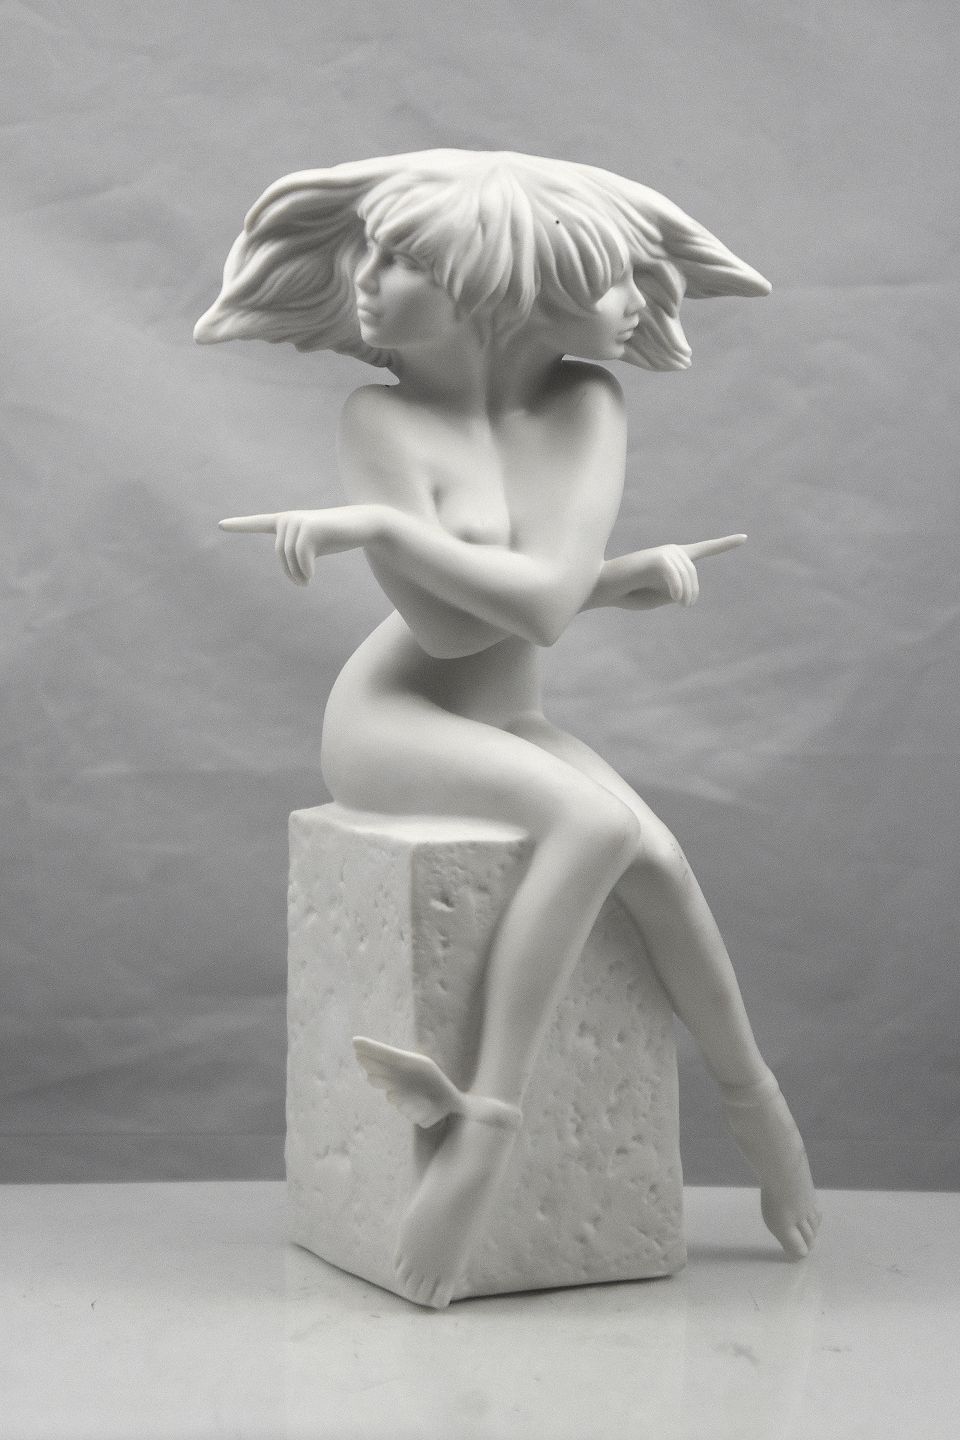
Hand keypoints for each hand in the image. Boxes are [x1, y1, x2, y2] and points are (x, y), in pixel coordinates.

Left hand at [219, 507, 382, 584]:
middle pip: (279, 554)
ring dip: (298, 575)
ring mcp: (299, 521)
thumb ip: (299, 556)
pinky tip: (311, 577)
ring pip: (288, 556)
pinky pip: (300, 556)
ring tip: (307, 581)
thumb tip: (295, 575)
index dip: (240, 525)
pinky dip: (305, 570)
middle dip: (290, 572)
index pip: (259, 523)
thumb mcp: (314, 549)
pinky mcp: (310, 528)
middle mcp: (289, 519)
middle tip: (303, 583)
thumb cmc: (339, 537)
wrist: (365, 525)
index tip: (220, 525)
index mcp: (287, 522)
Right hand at [593, 534, 746, 610]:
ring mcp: (663, 552)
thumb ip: (676, 592)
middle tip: (684, 605)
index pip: (702, 550)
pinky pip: (675, 574)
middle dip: (692, 592)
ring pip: (687, 575)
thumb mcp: (658, 598)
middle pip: (694, 573)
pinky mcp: (656, 558)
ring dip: (685, 594)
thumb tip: (685, 585)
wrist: (601, 587)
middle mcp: (671, 551)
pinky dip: (678, 588)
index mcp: (673, 561)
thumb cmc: (628, 594)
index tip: (744, 538)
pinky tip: (677, 599)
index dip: (724, 544)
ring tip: (678, 603)